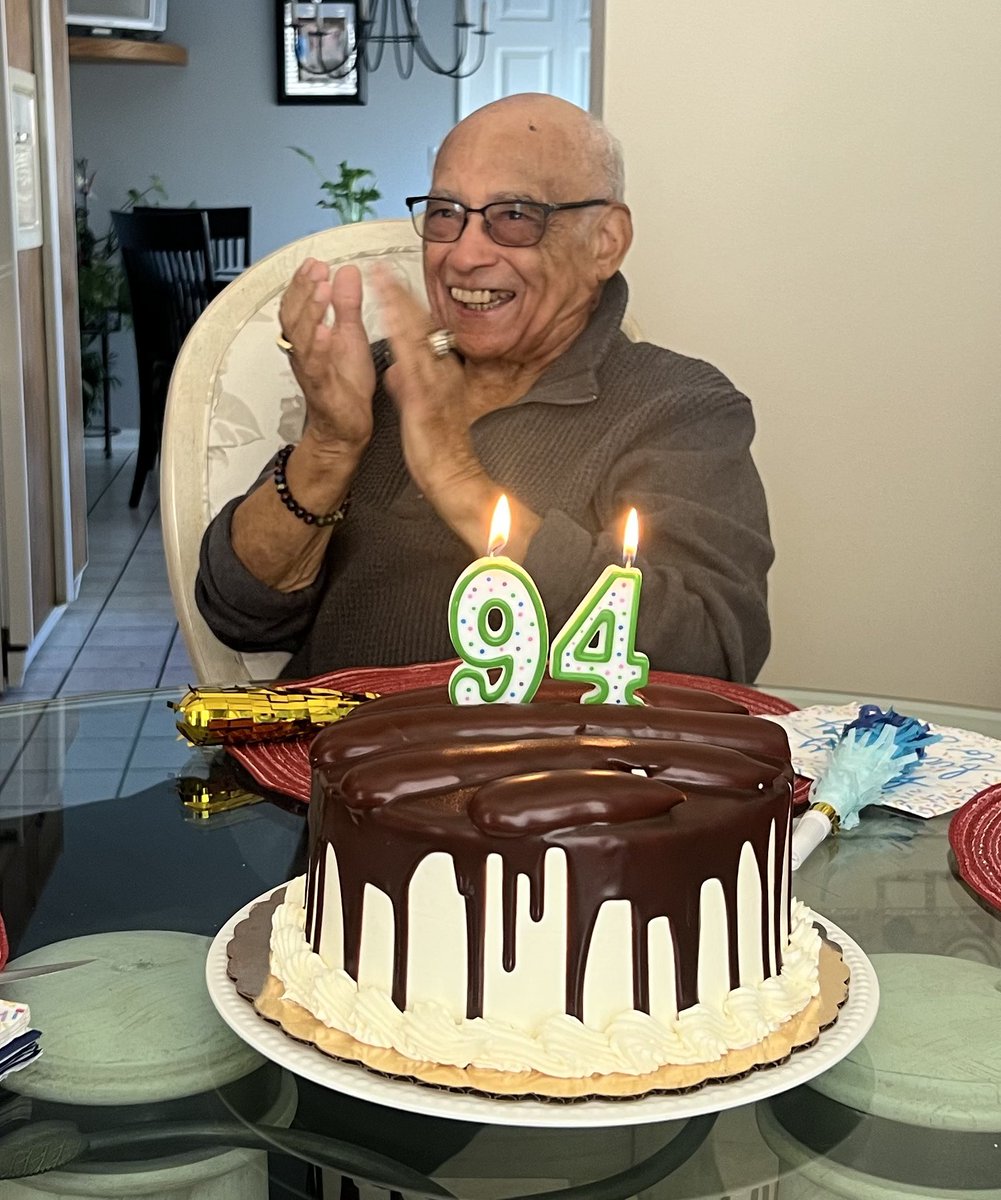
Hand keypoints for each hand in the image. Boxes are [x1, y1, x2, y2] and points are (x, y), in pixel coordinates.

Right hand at [278, 260, 375, 457]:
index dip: (303, 281)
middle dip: (303, 289)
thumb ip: (347, 305)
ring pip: (301, 337)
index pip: (298, 303)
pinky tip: (325, 332)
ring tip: (321, 291)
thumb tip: (347, 274)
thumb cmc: (345, 386)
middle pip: (293, 314)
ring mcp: (310, 368)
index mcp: (309, 337)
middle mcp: (304, 351)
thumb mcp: (350, 335)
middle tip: (317, 270)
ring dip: (311, 311)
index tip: (314, 263)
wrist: (346, 427)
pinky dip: (319, 347)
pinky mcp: (321, 387)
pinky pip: (315, 366)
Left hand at [373, 265, 481, 500]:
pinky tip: (388, 321)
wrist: (454, 474)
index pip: (424, 332)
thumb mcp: (422, 406)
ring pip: (416, 336)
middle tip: (383, 269)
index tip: (391, 283)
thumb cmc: (440, 446)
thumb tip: (397, 367)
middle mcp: (441, 372)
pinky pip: (412, 362)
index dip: (407, 305)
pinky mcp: (425, 398)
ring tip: (381, 282)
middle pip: (421, 325)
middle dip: (401, 295)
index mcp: (440, 373)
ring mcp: (434, 382)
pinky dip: (399, 337)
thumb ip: (409, 383)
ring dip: (398, 307)